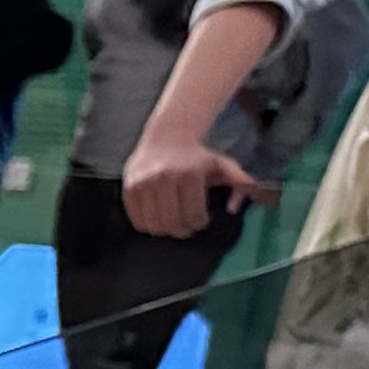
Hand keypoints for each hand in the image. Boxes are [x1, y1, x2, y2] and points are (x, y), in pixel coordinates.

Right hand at [121, 136, 268, 239]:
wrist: (165, 138)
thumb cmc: (195, 157)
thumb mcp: (222, 164)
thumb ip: (238, 181)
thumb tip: (240, 201)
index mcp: (188, 174)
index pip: (193, 215)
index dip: (199, 223)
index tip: (201, 220)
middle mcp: (163, 178)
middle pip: (172, 223)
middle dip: (182, 230)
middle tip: (186, 226)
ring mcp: (143, 184)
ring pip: (154, 225)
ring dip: (165, 230)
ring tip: (172, 222)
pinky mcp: (129, 189)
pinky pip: (137, 221)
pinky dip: (148, 225)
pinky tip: (158, 217)